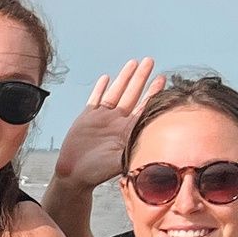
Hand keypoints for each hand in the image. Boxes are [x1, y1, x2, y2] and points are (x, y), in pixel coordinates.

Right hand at [51, 56, 159, 191]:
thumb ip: (132, 150)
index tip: (163, 78)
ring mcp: (102, 118)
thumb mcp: (119, 161)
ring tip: (133, 63)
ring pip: (116, 92)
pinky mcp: (87, 117)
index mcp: (127, 130)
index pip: (144, 107)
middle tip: (150, 61)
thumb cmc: (98, 172)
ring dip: (124, 77)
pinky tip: (106, 78)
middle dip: (141, 77)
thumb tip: (150, 146)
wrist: (74, 174)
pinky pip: (95, 99)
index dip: (153, 92)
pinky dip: (100, 88)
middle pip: (132, 94)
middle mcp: (117, 121)